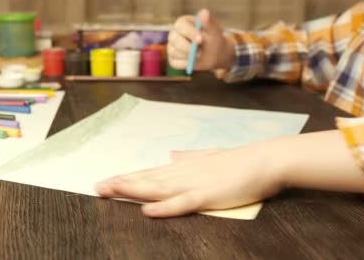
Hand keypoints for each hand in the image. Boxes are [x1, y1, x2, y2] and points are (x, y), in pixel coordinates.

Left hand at [95, 145, 282, 217]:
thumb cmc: (240, 160)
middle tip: (97, 187)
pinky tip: (147, 210)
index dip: (128, 178)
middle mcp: (183, 173)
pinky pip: (182, 203)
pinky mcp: (208, 195)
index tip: (107, 180)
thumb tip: (171, 155)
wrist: (266, 159)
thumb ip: (189, 157)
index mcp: (184, 167)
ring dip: (132, 190)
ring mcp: (194, 184)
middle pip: (147, 180)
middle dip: (121, 184)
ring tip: (110, 191)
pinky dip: (164, 207)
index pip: (150, 173)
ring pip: (157, 189)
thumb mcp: (210, 156)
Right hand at [167, 9, 234, 70]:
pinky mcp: (173, 58)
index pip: (180, 26)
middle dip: (187, 47)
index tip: (201, 39)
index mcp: (183, 22)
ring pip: (174, 52)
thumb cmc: (214, 40)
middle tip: (200, 53)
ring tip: (200, 54)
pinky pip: (175, 63)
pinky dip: (185, 64)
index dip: (189, 33)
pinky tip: (193, 61)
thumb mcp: (214, 32)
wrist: (216, 54)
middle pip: (174, 40)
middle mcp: (174, 33)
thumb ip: (209, 23)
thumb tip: (204, 12)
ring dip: (188, 56)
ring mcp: (172, 46)